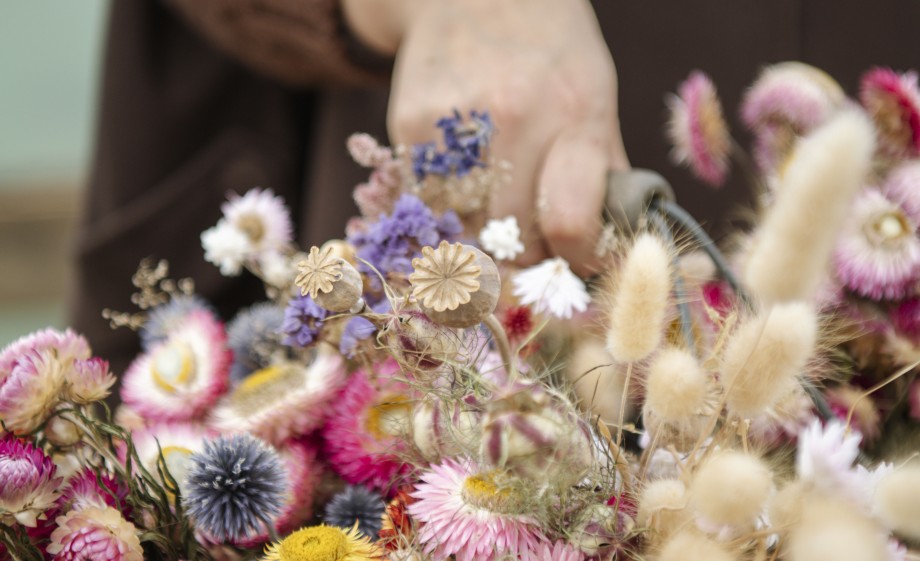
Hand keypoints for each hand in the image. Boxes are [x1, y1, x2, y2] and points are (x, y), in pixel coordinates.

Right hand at [344, 0, 628, 274]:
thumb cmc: (550, 54)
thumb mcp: (597, 97)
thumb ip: (606, 175)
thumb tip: (608, 253)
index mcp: (577, 113)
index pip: (570, 224)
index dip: (574, 258)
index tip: (573, 257)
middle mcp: (516, 117)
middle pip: (512, 241)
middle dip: (526, 255)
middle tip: (529, 240)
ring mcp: (455, 122)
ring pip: (464, 230)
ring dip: (481, 234)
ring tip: (492, 202)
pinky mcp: (409, 125)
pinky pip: (428, 203)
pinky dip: (444, 206)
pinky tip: (459, 174)